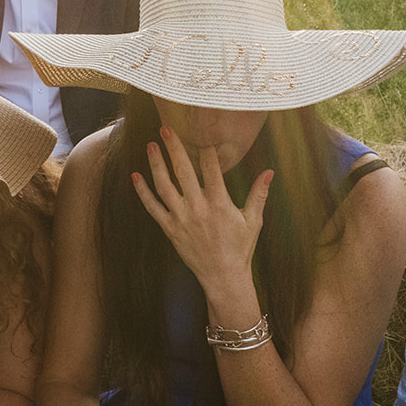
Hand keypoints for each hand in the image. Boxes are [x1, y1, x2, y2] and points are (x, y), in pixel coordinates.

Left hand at [132, 126, 273, 294]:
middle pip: (183, 171)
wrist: (223, 277)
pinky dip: (143, 192)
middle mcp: (198, 209)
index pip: (211, 169)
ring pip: (164, 186)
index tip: (201, 132)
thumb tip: (270, 172)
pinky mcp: (170, 229)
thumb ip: (259, 194)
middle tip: (166, 128)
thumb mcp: (253, 220)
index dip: (206, 149)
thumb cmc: (240, 248)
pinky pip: (153, 208)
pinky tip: (135, 176)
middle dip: (174, 148)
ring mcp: (181, 219)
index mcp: (220, 204)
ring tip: (150, 145)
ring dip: (156, 164)